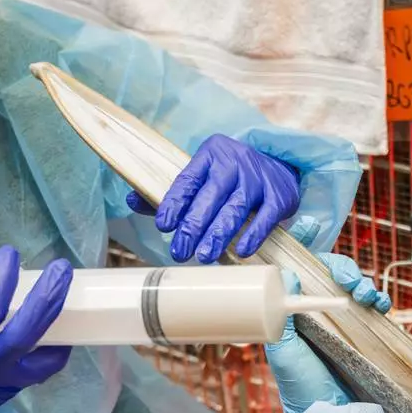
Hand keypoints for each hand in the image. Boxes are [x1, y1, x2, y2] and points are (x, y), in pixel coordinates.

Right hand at [0, 246, 73, 412]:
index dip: (3, 279)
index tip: (9, 255)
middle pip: (27, 332)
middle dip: (49, 297)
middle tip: (61, 269)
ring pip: (43, 359)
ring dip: (59, 327)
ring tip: (68, 300)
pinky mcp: (2, 397)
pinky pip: (36, 374)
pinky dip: (51, 352)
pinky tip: (55, 333)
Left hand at [127, 134, 300, 263]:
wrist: (278, 162)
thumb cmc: (229, 176)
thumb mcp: (202, 175)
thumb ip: (170, 192)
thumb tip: (133, 200)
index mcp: (210, 156)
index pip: (188, 180)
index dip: (174, 203)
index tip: (163, 225)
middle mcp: (234, 164)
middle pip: (210, 198)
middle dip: (193, 227)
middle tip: (180, 251)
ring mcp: (257, 180)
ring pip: (235, 210)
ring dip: (218, 236)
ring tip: (204, 256)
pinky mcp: (279, 196)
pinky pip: (264, 218)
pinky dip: (253, 236)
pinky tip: (240, 252)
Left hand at [266, 223, 390, 412]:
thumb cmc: (303, 390)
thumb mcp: (284, 353)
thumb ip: (281, 319)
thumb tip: (288, 274)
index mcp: (293, 313)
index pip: (298, 269)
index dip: (303, 244)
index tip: (308, 225)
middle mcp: (317, 312)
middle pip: (329, 271)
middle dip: (340, 266)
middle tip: (346, 278)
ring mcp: (341, 321)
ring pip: (352, 283)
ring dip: (360, 279)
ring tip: (363, 293)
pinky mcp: (364, 332)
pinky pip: (372, 303)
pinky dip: (377, 296)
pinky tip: (378, 303)